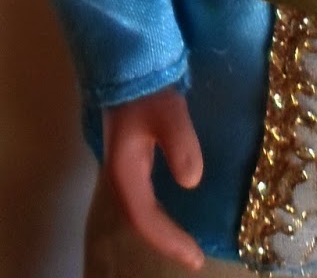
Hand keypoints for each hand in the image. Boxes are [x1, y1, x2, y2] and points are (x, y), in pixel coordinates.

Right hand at [103, 85, 204, 270]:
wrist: (126, 58)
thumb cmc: (146, 86)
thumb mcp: (167, 111)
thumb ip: (180, 144)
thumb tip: (192, 181)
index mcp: (125, 170)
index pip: (145, 219)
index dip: (169, 241)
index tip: (195, 258)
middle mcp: (120, 172)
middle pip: (140, 219)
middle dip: (165, 240)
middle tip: (194, 257)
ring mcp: (123, 162)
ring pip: (139, 207)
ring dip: (160, 227)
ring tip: (185, 241)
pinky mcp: (130, 152)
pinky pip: (142, 193)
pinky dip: (158, 209)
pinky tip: (174, 205)